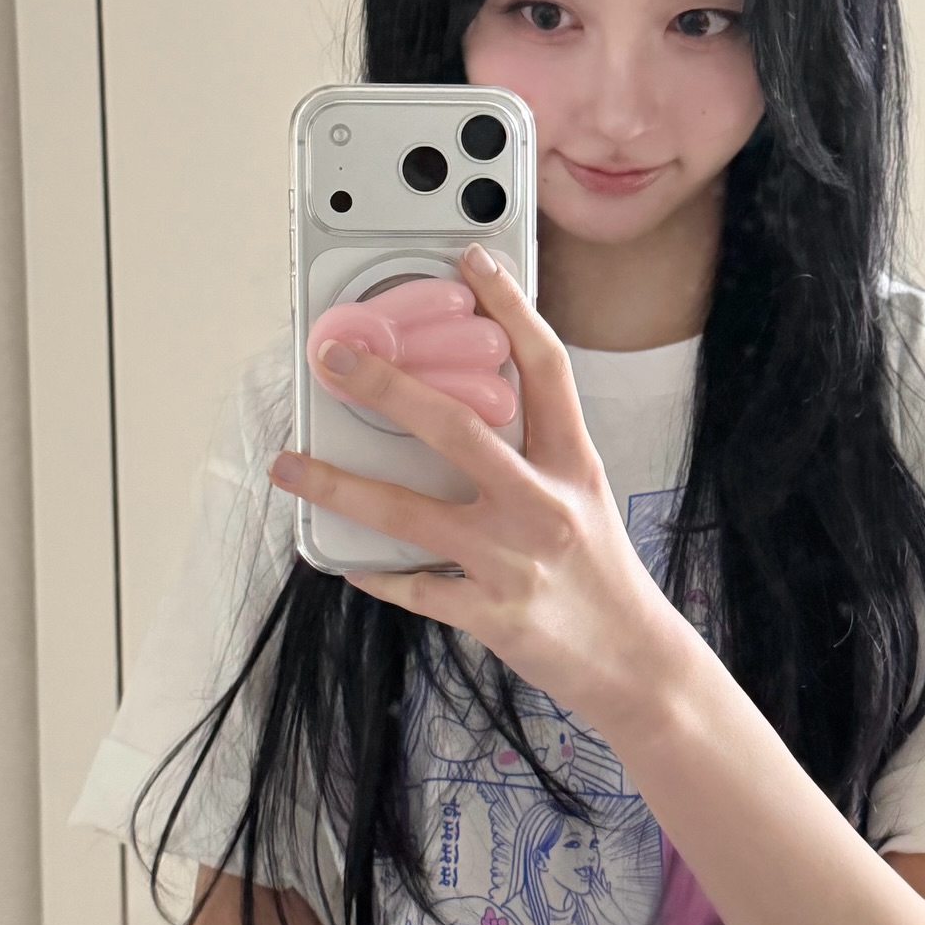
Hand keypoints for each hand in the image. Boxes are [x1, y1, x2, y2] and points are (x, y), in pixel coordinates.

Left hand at [269, 243, 692, 723]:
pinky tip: (343, 559)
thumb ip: (532, 452)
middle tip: (334, 358)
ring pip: (410, 514)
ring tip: (290, 466)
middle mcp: (544, 504)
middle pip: (456, 428)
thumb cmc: (603, 574)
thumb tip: (459, 408)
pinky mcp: (491, 613)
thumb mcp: (583, 496)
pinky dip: (374, 571)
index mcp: (574, 464)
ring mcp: (514, 560)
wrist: (634, 663)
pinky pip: (413, 587)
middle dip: (386, 387)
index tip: (472, 262)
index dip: (510, 309)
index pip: (544, 368)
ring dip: (339, 485)